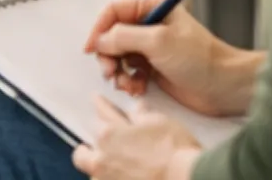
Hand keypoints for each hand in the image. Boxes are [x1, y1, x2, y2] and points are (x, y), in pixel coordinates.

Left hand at [71, 97, 199, 178]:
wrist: (190, 179)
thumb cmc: (175, 148)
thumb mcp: (159, 122)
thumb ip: (142, 116)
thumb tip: (136, 109)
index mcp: (109, 134)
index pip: (100, 116)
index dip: (100, 107)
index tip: (96, 100)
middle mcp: (103, 159)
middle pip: (82, 155)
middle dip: (86, 150)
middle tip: (92, 150)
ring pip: (95, 177)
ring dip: (100, 173)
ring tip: (110, 171)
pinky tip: (123, 179)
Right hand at [85, 0, 239, 115]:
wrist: (225, 87)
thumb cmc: (201, 58)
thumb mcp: (158, 42)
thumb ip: (124, 37)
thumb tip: (100, 40)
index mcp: (152, 5)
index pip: (114, 12)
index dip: (99, 29)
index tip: (91, 47)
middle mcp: (149, 23)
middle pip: (113, 35)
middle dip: (109, 54)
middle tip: (110, 71)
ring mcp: (151, 46)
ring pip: (120, 55)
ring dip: (118, 71)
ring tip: (126, 83)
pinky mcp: (154, 67)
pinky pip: (130, 71)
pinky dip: (129, 81)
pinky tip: (137, 87)